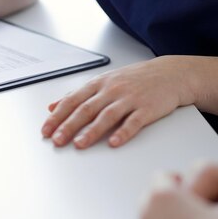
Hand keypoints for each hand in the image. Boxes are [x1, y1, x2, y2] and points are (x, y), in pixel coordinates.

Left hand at [41, 56, 195, 148]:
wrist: (171, 73)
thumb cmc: (135, 79)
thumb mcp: (103, 81)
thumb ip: (77, 95)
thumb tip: (52, 106)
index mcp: (99, 84)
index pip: (72, 100)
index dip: (58, 116)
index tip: (46, 130)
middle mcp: (112, 90)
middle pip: (86, 109)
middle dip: (69, 125)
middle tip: (57, 140)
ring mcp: (130, 98)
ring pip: (107, 116)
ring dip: (92, 131)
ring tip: (79, 144)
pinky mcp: (147, 108)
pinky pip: (134, 122)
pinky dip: (123, 132)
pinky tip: (114, 143)